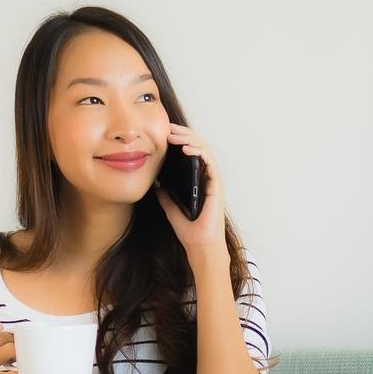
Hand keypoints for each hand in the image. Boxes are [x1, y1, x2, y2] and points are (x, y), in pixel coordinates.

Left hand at [155, 122, 226, 264]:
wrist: (200, 246)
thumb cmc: (190, 231)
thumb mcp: (171, 210)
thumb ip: (166, 197)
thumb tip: (156, 184)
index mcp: (198, 181)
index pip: (190, 154)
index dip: (179, 140)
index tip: (164, 132)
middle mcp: (207, 178)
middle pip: (198, 147)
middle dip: (183, 134)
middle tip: (167, 127)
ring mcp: (213, 180)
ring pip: (204, 150)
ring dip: (189, 138)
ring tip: (174, 134)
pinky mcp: (216, 185)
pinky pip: (209, 162)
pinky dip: (199, 152)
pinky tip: (186, 148)